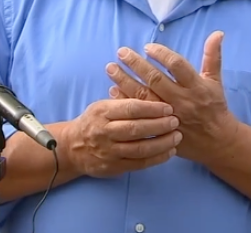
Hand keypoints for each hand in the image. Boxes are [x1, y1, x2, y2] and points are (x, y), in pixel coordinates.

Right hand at [65, 98, 181, 177]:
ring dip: (162, 143)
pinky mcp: (114, 167)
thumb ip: (123, 99)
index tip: (168, 107)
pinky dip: (157, 158)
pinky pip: (140, 164)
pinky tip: (170, 152)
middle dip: (159, 125)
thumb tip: (148, 84)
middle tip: (176, 121)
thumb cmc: (94, 121)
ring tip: (177, 136)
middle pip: (136, 129)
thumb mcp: (103, 105)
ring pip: (140, 148)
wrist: (73, 147)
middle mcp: (104, 132)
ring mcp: (109, 151)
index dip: (152, 108)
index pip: (130, 108)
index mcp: (102, 111)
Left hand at [105, 31, 239, 164]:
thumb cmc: (214, 107)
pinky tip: (113, 90)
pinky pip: (138, 114)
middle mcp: (181, 100)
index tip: (147, 47)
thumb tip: (217, 33)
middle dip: (136, 64)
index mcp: (196, 87)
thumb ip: (213, 56)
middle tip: (121, 52)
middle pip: (155, 80)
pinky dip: (125, 101)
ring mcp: (168, 115)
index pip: (177, 66)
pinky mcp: (160, 127)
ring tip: (111, 68)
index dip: (162, 55)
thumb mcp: (215, 81)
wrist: (216, 141)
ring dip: (125, 81)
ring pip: (143, 97)